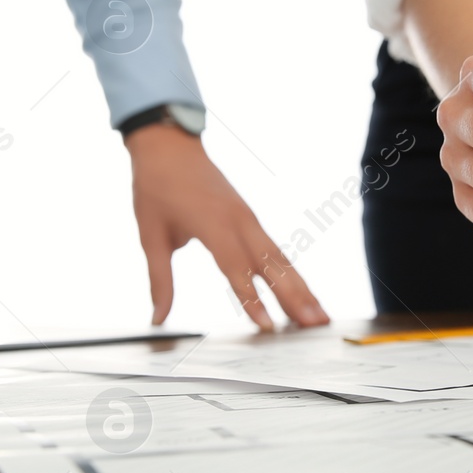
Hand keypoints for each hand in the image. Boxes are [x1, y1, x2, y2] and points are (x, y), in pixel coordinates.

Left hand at [126, 123, 329, 330]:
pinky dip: (293, 274)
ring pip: (282, 258)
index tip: (267, 327)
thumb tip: (157, 318)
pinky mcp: (252, 219)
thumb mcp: (150, 235)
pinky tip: (306, 294)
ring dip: (303, 288)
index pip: (235, 267)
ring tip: (322, 317)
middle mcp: (238, 220)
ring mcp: (249, 219)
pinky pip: (277, 250)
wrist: (169, 145)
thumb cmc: (157, 187)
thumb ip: (159, 280)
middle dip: (295, 297)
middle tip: (314, 326)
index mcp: (212, 223)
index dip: (252, 298)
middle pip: (272, 264)